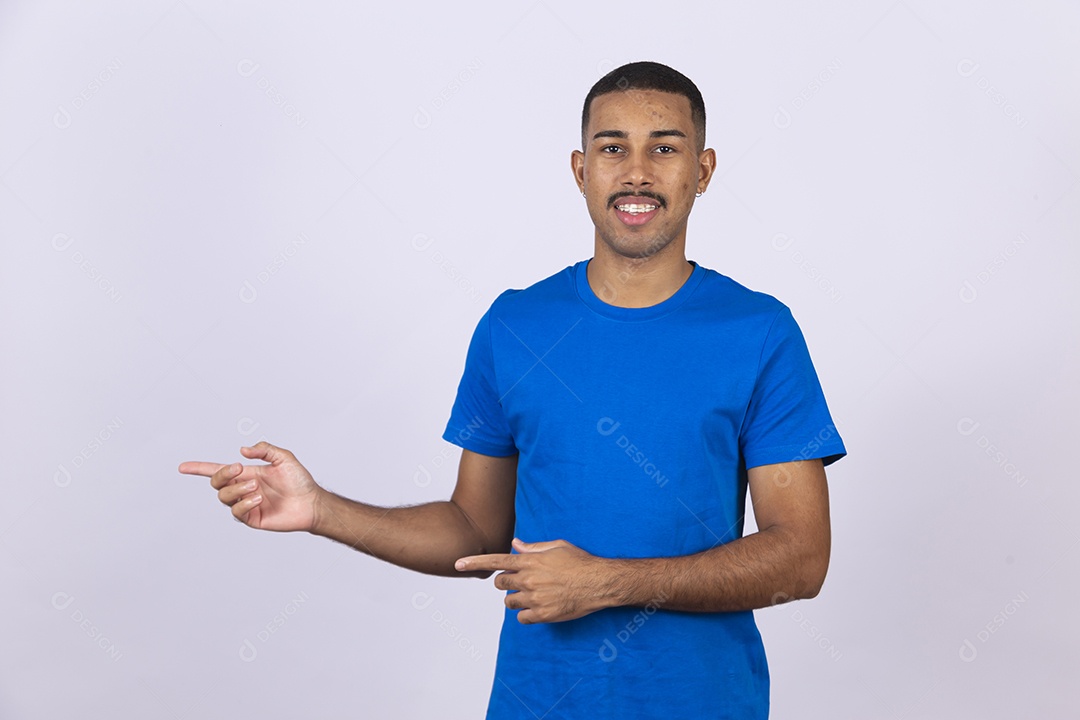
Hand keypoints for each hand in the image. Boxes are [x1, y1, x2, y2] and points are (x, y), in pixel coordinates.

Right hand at [179, 441, 320, 531]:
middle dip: (222, 474)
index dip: (199, 469)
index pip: (218, 470)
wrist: (311, 502)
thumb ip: (264, 449)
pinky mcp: (251, 518)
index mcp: (247, 473)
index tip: (183, 467)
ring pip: (224, 497)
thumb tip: (242, 451)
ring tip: (257, 488)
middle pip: (216, 483)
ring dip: (237, 489)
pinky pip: (236, 512)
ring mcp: (246, 504)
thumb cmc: (300, 480)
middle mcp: (243, 488)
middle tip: (240, 469)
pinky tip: (258, 499)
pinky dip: (244, 503)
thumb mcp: (284, 458)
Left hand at [455, 538, 613, 623]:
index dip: (474, 562)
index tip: (458, 563)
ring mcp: (534, 599)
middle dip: (505, 583)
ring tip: (533, 594)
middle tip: (521, 581)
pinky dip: (525, 613)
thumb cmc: (580, 562)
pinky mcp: (542, 615)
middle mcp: (528, 580)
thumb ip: (533, 547)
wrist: (598, 583)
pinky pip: (521, 617)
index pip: (495, 561)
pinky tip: (537, 607)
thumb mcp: (557, 546)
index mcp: (530, 561)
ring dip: (515, 599)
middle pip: (500, 584)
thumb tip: (516, 544)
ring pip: (509, 602)